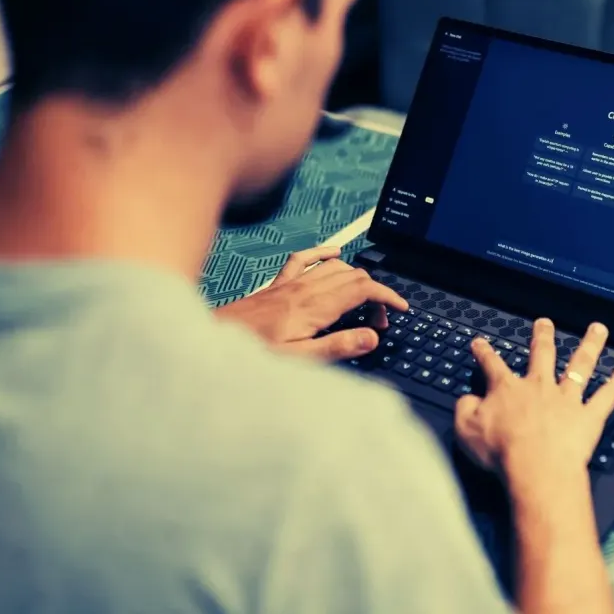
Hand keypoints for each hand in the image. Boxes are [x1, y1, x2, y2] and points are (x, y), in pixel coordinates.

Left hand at [214, 245, 408, 359]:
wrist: (213, 342)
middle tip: (379, 320)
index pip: (362, 290)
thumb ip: (337, 347)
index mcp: (314, 308)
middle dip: (375, 293)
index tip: (400, 309)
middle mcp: (304, 290)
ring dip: (356, 278)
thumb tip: (371, 337)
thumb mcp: (300, 360)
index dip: (387, 296)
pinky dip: (324, 253)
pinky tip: (334, 253)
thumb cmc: (252, 354)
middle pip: (353, 276)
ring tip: (363, 301)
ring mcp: (290, 284)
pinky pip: (304, 259)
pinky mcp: (277, 286)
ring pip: (335, 267)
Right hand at [453, 319, 613, 480]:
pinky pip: (609, 395)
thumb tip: (468, 398)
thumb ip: (465, 409)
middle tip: (544, 322)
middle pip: (541, 355)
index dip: (485, 353)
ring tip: (598, 329)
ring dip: (590, 345)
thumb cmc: (500, 452)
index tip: (480, 342)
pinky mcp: (589, 416)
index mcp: (507, 389)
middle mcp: (539, 387)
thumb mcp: (466, 430)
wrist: (535, 468)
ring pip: (580, 365)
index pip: (493, 365)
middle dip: (542, 336)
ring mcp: (567, 399)